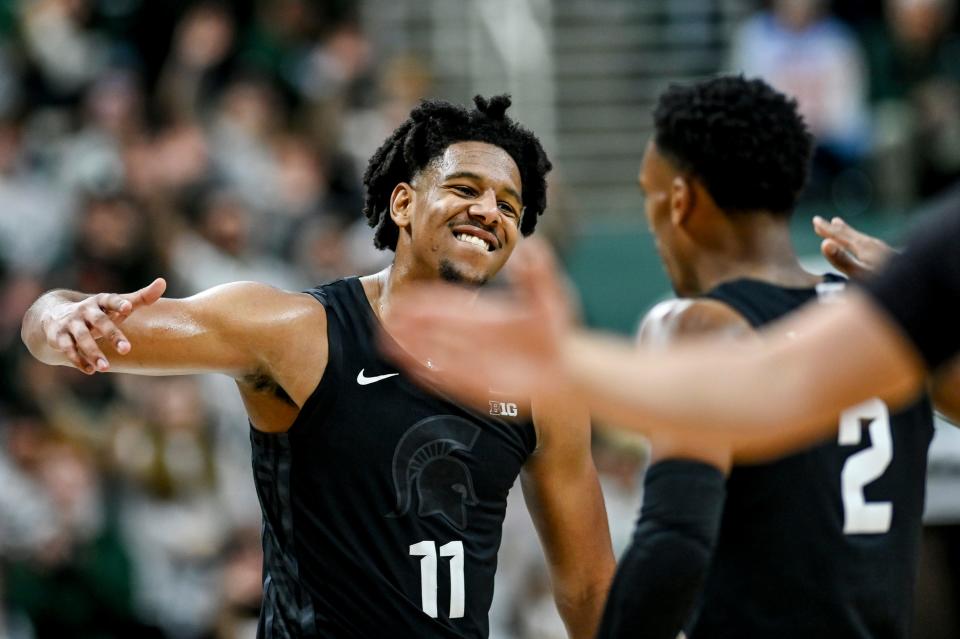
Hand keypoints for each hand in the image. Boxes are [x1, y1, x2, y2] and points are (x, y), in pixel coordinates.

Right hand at [42, 278, 165, 373]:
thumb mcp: (118, 304)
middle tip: (127, 350)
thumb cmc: (99, 311)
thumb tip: (163, 282)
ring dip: (93, 352)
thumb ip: (141, 297)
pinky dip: (78, 360)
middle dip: (112, 335)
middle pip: (99, 321)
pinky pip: (68, 349)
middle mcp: (85, 310)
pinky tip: (91, 371)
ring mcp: (71, 323)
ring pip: (82, 337)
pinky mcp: (59, 336)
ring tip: (106, 368)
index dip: (119, 303)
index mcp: (100, 301)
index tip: (128, 307)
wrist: (55, 314)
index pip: (110, 300)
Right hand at [381, 238, 574, 408]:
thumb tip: (531, 245)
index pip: (448, 304)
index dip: (426, 302)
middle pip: (435, 328)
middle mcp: (475, 337)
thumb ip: (538, 272)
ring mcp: (475, 361)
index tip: (405, 298)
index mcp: (485, 315)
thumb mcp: (549, 296)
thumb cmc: (558, 332)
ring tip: (387, 342)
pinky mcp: (478, 385)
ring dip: (412, 348)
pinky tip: (411, 368)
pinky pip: (447, 378)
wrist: (568, 369)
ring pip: (435, 352)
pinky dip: (428, 373)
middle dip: (410, 323)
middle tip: (386, 318)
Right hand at [813, 216, 896, 278]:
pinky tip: (864, 244)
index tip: (815, 221)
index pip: (840, 236)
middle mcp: (873, 245)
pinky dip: (858, 238)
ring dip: (847, 231)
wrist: (920, 281)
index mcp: (864, 248)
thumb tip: (824, 244)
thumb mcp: (860, 274)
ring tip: (839, 224)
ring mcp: (882, 250)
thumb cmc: (887, 281)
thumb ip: (842, 260)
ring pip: (859, 237)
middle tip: (822, 220)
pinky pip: (867, 242)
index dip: (826, 230)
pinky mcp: (888, 256)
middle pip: (850, 234)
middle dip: (834, 228)